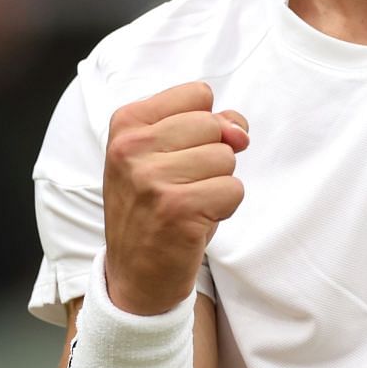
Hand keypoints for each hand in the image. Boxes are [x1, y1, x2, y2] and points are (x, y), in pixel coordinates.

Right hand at [102, 81, 249, 314]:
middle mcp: (132, 147)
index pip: (198, 94)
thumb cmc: (156, 207)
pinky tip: (195, 221)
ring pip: (226, 158)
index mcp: (127, 124)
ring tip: (187, 203)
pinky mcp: (177, 208)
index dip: (205, 125)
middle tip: (182, 185)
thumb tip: (240, 131)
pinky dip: (224, 208)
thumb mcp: (168, 155)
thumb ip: (209, 126)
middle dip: (212, 157)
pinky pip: (233, 190)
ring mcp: (152, 178)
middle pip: (214, 125)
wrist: (135, 273)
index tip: (178, 154)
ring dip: (217, 184)